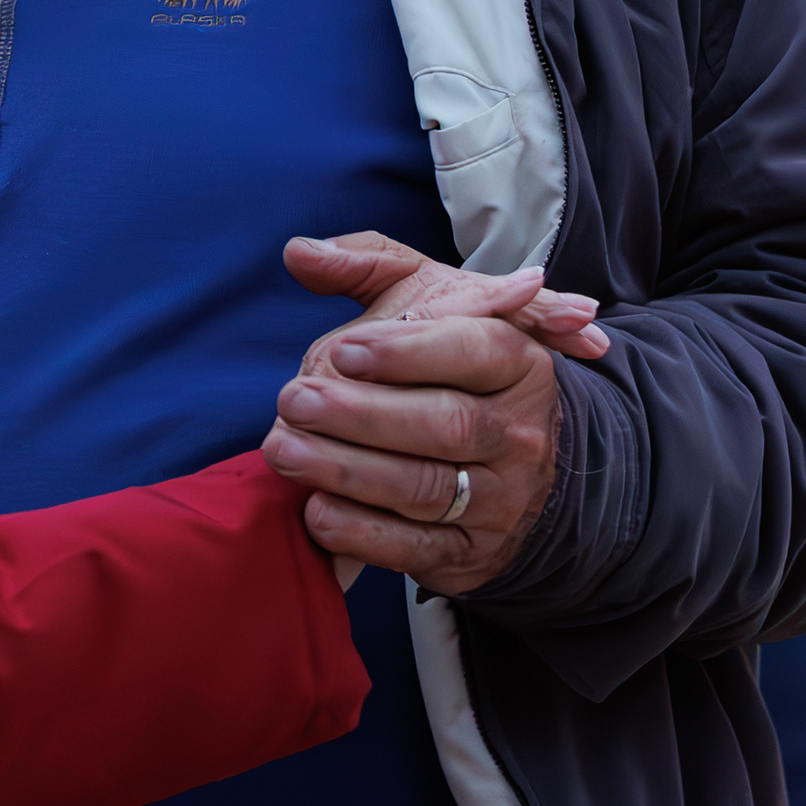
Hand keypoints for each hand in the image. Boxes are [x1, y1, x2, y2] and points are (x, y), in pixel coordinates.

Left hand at [263, 231, 604, 594]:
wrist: (513, 470)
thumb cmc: (450, 371)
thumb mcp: (429, 302)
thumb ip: (367, 266)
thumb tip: (299, 252)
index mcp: (520, 363)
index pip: (473, 351)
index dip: (407, 353)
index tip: (341, 352)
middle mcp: (521, 433)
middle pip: (445, 424)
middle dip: (361, 416)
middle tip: (291, 401)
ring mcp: (502, 499)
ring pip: (425, 488)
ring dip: (346, 472)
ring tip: (284, 449)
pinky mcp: (472, 553)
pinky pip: (417, 549)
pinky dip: (362, 533)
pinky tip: (315, 511)